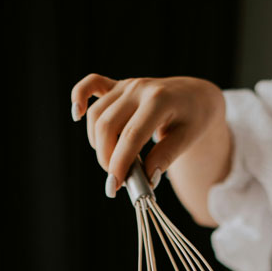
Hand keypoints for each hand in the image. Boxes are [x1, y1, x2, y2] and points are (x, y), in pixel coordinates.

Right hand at [70, 74, 224, 197]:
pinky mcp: (117, 85)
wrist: (195, 96)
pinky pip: (91, 84)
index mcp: (159, 100)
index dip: (120, 163)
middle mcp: (138, 89)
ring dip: (97, 143)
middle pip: (107, 126)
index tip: (115, 185)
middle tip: (117, 180)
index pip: (131, 135)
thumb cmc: (194, 118)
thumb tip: (147, 178)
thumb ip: (167, 156)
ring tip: (113, 162)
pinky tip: (76, 115)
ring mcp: (126, 85)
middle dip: (107, 158)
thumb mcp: (188, 138)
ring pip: (96, 115)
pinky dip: (79, 98)